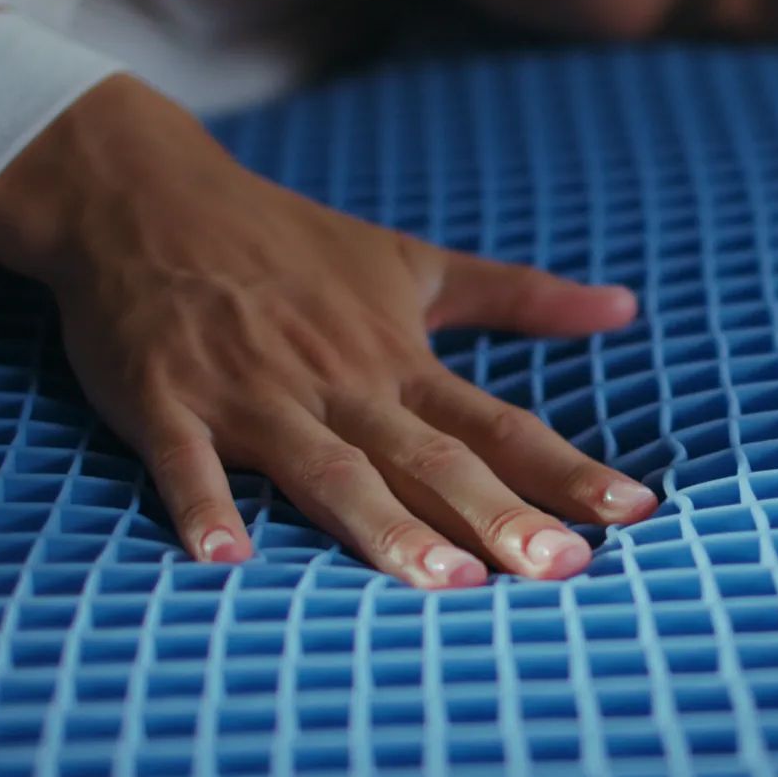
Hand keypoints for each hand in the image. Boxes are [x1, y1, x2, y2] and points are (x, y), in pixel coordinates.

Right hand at [0, 76, 657, 587]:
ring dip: (383, 526)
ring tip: (443, 583)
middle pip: (430, 460)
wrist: (144, 193)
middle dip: (498, 516)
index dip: (565, 470)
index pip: (498, 426)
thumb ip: (517, 296)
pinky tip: (228, 562)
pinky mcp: (166, 400)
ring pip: (329, 470)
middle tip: (563, 569)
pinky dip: (205, 506)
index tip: (633, 514)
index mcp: (398, 361)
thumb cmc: (288, 241)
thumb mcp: (412, 262)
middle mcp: (339, 383)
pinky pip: (187, 461)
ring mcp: (253, 394)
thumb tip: (624, 307)